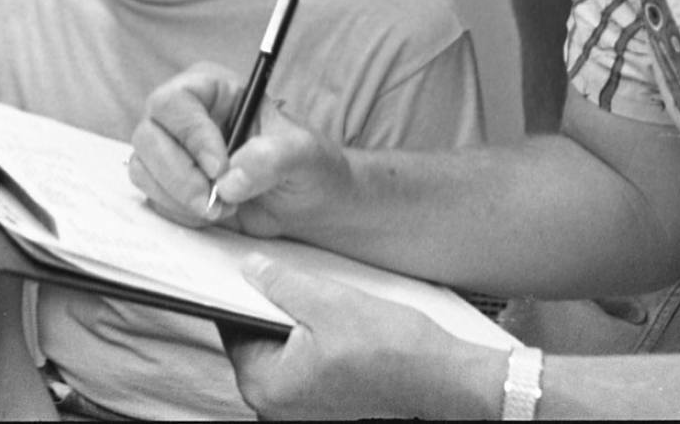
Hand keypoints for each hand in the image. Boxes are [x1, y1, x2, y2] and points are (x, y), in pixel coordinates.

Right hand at [127, 65, 348, 239]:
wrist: (306, 204)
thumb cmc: (306, 166)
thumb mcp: (304, 154)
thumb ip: (271, 159)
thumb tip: (228, 181)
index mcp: (213, 89)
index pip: (176, 101)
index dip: (191, 135)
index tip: (219, 169)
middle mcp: (184, 115)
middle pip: (148, 135)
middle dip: (180, 176)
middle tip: (216, 201)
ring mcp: (172, 149)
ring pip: (143, 167)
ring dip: (178, 197)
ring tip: (224, 207)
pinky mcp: (168, 182)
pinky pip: (151, 195)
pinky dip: (178, 211)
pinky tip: (213, 214)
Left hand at [221, 256, 499, 419]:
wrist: (448, 383)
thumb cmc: (394, 353)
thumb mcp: (328, 302)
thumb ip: (279, 283)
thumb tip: (251, 269)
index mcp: (266, 386)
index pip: (231, 329)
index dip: (238, 294)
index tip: (243, 270)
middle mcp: (278, 408)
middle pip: (257, 343)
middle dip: (271, 310)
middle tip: (289, 278)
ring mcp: (304, 412)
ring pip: (285, 354)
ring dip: (296, 326)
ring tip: (320, 300)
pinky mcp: (329, 409)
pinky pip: (308, 368)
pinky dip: (316, 345)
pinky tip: (336, 323)